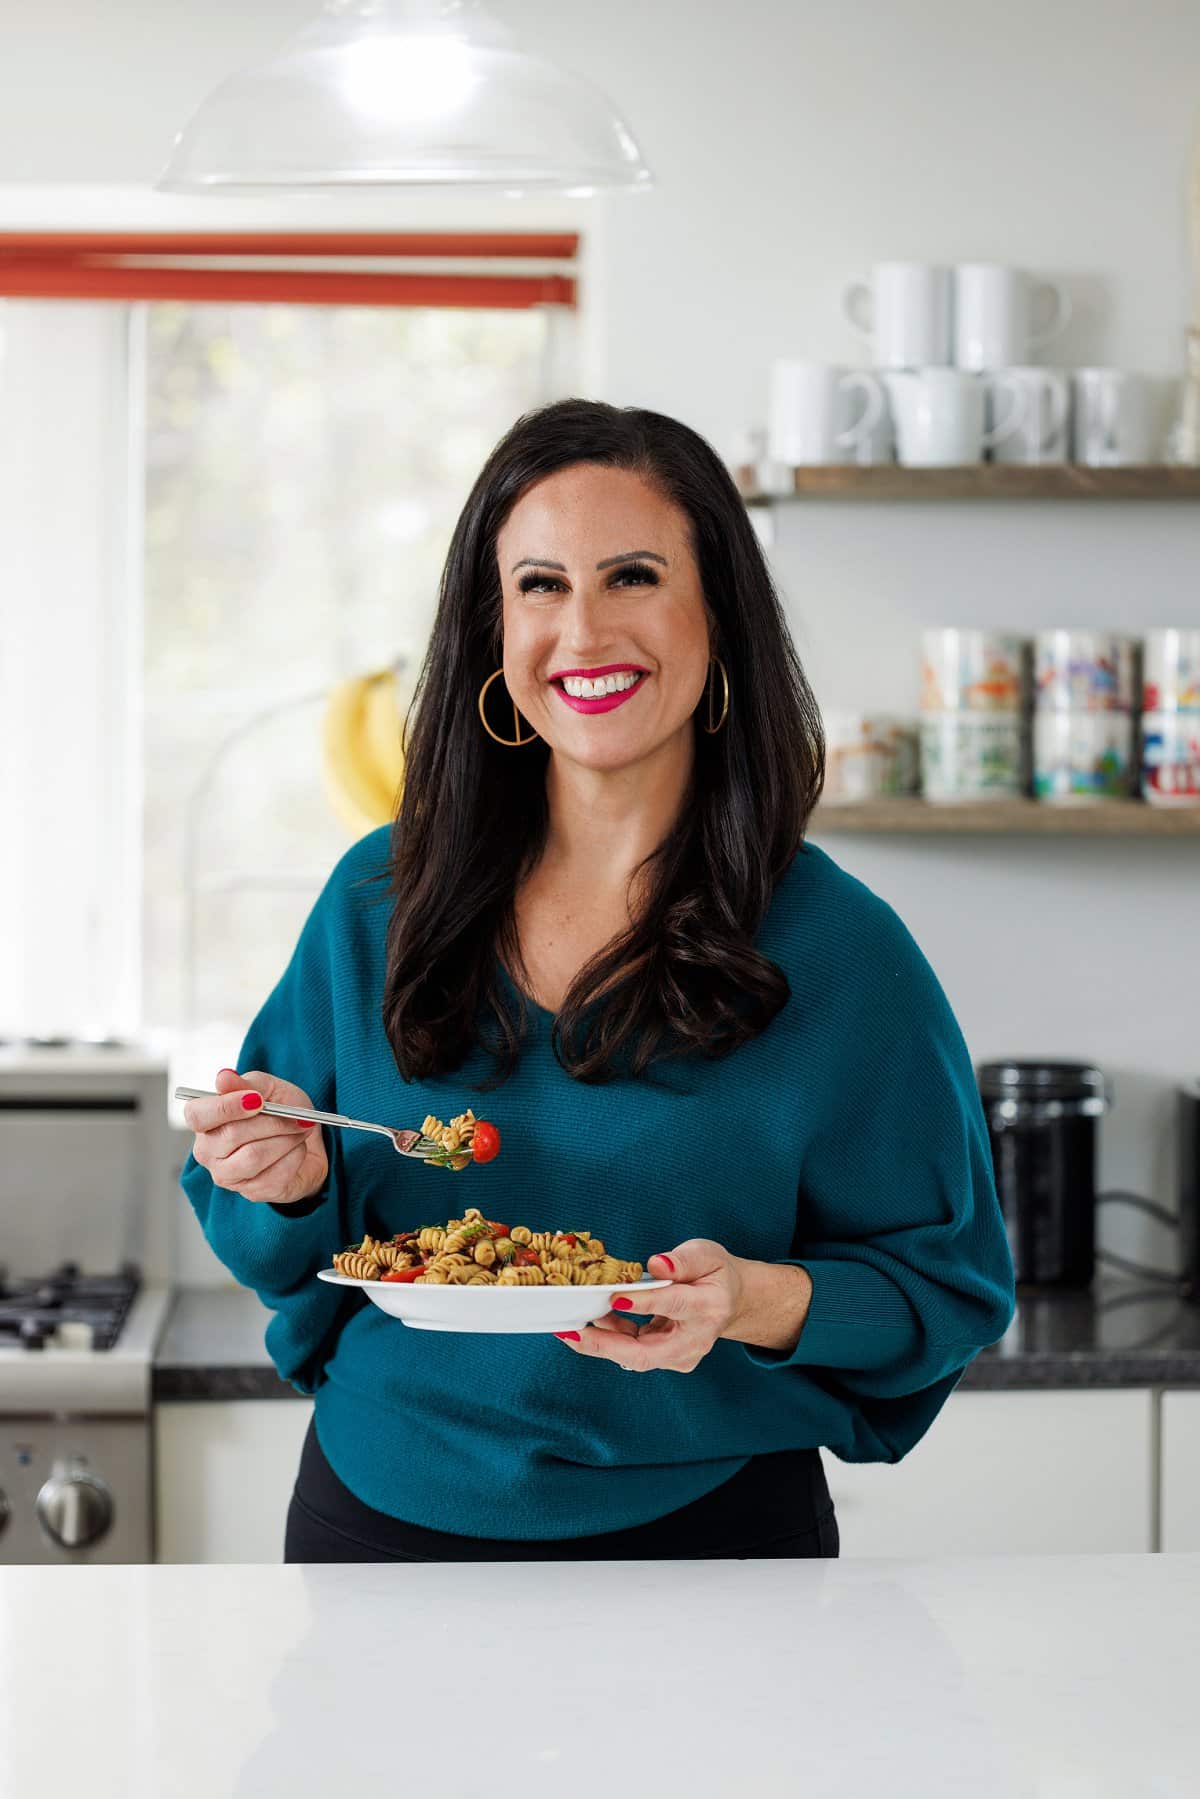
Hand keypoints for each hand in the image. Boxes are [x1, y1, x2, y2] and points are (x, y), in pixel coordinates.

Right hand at [183, 1067, 328, 1205]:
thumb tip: (223, 1077)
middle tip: (296, 1115)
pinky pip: (275, 1175)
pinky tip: (298, 1149)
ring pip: (254, 1157)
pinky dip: (294, 1156)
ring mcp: (227, 1176)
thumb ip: (248, 1084)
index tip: (257, 1100)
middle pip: (232, 1135)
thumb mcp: (271, 1089)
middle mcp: (208, 1151)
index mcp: (205, 1121)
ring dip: (285, 1139)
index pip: (197, 1115)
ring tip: (300, 1130)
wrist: (306, 1141)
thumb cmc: (282, 1112)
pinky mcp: (251, 1193)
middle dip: (271, 1122)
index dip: (225, 1107)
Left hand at [554, 1239, 748, 1373]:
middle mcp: (696, 1339)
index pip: (674, 1304)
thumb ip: (683, 1260)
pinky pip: (634, 1352)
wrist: (730, 1300)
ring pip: (635, 1357)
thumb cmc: (714, 1273)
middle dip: (605, 1345)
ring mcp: (682, 1356)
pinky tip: (592, 1321)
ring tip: (571, 1325)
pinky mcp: (669, 1361)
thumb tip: (656, 1265)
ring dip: (601, 1342)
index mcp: (709, 1306)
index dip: (644, 1302)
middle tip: (571, 1332)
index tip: (614, 1296)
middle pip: (646, 1353)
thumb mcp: (706, 1254)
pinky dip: (610, 1337)